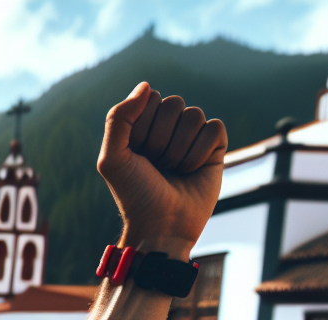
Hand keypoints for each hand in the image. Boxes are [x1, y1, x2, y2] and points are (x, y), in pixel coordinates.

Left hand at [98, 82, 227, 257]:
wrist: (162, 226)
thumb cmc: (135, 194)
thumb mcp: (112, 158)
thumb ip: (119, 118)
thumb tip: (147, 85)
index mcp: (142, 125)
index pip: (150, 99)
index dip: (143, 127)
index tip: (138, 154)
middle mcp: (168, 127)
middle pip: (174, 104)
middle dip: (161, 138)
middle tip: (157, 165)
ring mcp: (192, 136)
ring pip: (194, 115)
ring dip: (180, 148)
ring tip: (174, 170)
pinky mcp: (215, 148)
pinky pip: (214, 128)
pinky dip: (200, 152)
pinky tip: (192, 170)